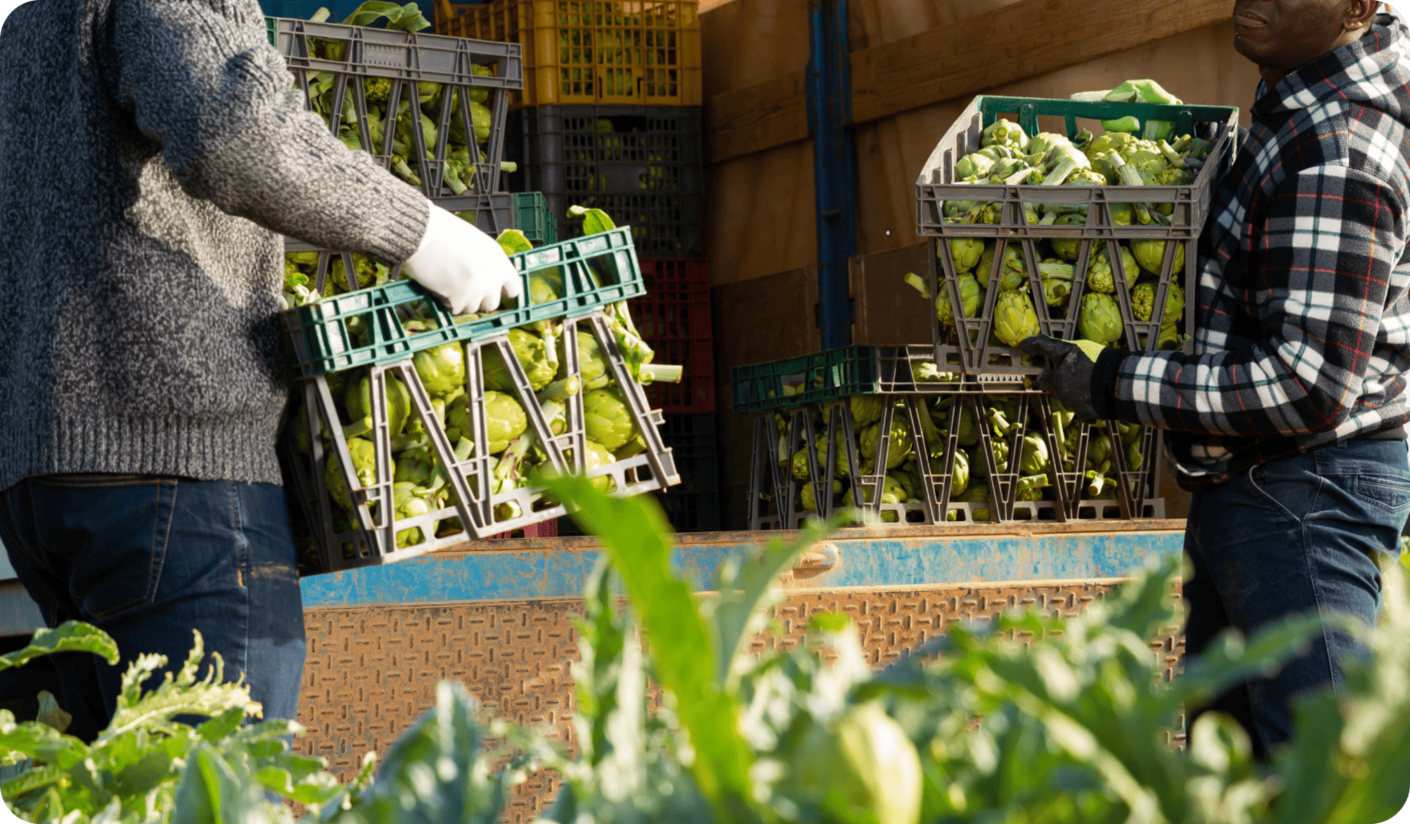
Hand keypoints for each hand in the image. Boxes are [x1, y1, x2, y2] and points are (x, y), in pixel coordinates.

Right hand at [401, 203, 522, 313]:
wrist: (422, 233)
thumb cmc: (443, 233)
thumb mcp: (475, 242)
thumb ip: (486, 262)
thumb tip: (487, 278)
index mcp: (498, 258)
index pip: (513, 286)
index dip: (503, 292)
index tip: (495, 293)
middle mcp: (491, 275)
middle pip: (492, 302)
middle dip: (480, 299)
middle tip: (465, 290)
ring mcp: (477, 288)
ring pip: (473, 307)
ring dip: (462, 300)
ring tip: (449, 283)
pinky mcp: (459, 297)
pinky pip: (457, 309)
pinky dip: (448, 302)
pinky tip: (441, 287)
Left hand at [1019, 335, 1105, 423]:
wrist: (1121, 379)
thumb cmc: (1095, 360)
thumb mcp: (1069, 346)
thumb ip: (1044, 345)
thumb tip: (1022, 344)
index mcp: (1055, 380)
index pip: (1043, 381)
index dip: (1048, 375)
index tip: (1055, 371)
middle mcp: (1062, 396)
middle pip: (1057, 391)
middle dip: (1064, 384)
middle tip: (1079, 374)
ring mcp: (1075, 406)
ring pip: (1069, 402)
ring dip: (1075, 395)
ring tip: (1090, 383)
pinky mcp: (1088, 415)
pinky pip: (1083, 412)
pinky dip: (1087, 406)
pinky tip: (1096, 396)